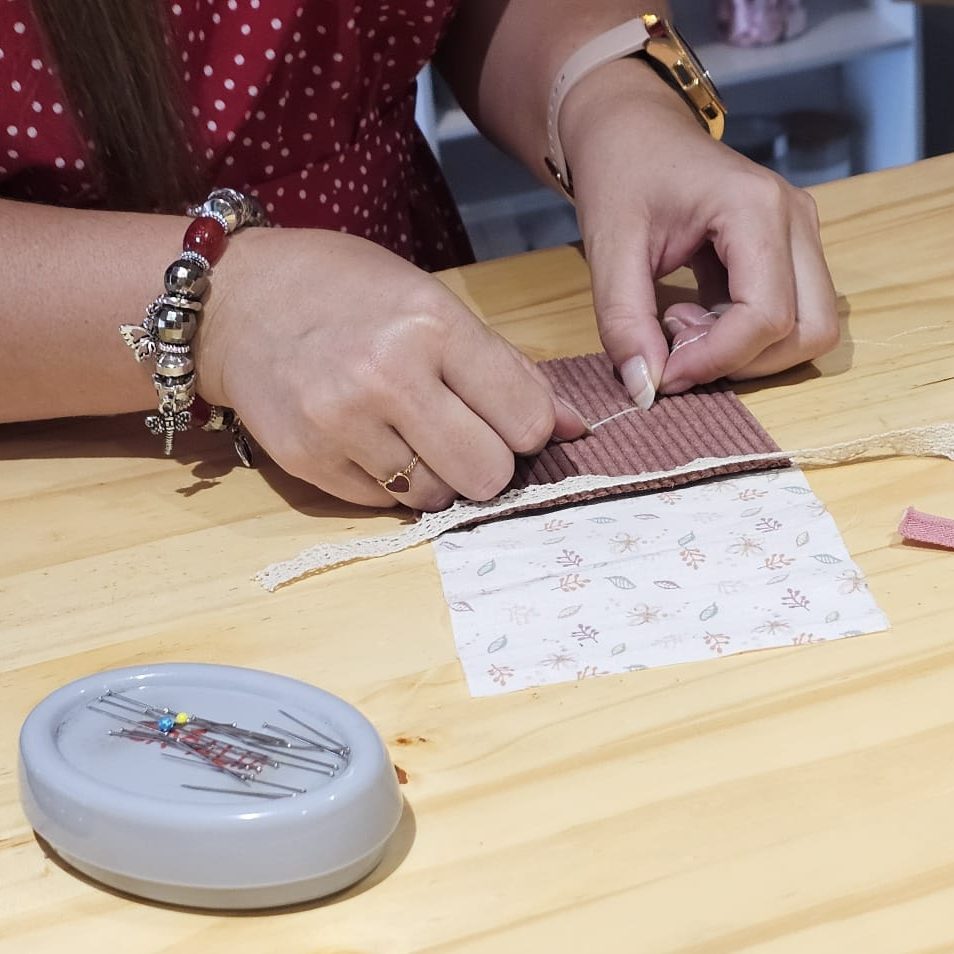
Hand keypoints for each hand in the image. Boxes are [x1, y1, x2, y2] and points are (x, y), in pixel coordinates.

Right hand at [197, 228, 587, 509]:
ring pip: (436, 496)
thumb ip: (506, 367)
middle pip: (488, 474)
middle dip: (487, 461)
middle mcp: (386, 377)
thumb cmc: (346, 290)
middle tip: (462, 432)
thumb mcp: (432, 301)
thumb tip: (575, 428)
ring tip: (407, 430)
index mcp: (431, 325)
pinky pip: (384, 503)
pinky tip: (368, 439)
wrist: (237, 301)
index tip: (506, 416)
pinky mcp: (308, 462)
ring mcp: (341, 424)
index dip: (528, 426)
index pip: (527, 419)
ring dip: (437, 474)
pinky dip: (390, 481)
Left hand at [559, 58, 838, 404]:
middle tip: (675, 341)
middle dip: (741, 361)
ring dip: (743, 351)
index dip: (715, 361)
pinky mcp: (788, 252)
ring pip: (806, 330)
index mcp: (756, 208)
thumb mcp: (609, 248)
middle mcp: (796, 220)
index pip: (767, 317)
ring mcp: (800, 236)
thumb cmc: (620, 173)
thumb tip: (645, 390)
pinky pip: (787, 318)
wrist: (630, 131)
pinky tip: (693, 314)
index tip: (662, 372)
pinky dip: (740, 338)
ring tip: (681, 323)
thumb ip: (624, 321)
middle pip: (808, 331)